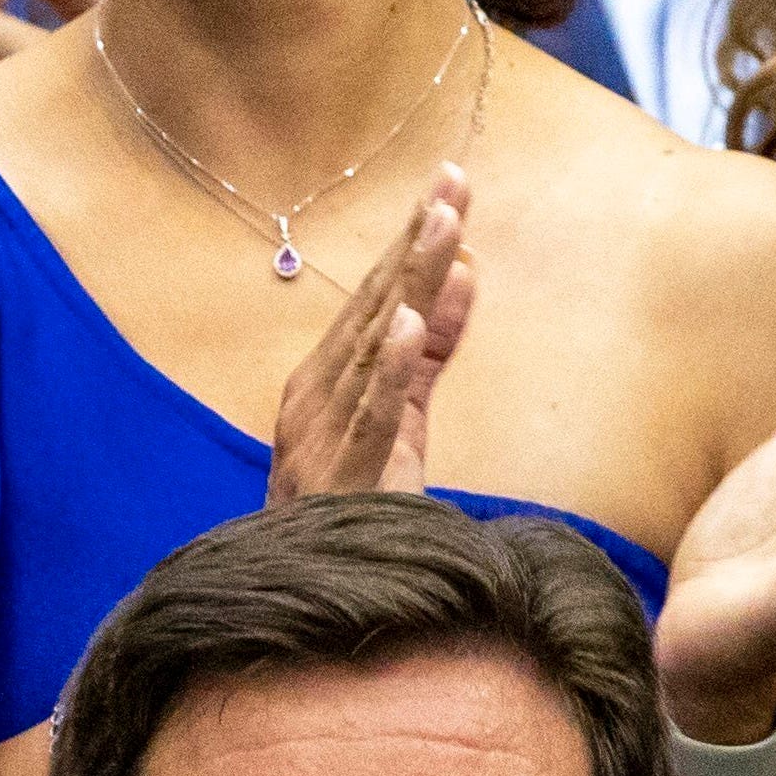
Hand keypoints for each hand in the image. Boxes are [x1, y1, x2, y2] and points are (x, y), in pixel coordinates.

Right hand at [267, 161, 472, 500]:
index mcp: (324, 378)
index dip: (414, 239)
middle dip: (416, 242)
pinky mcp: (344, 477)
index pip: (375, 295)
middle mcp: (315, 396)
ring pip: (375, 347)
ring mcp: (322, 435)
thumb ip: (428, 348)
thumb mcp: (400, 415)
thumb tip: (465, 271)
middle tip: (453, 181)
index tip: (450, 183)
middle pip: (374, 306)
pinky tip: (405, 323)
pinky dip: (387, 367)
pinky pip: (371, 415)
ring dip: (409, 283)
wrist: (310, 594)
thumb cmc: (352, 503)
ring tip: (443, 227)